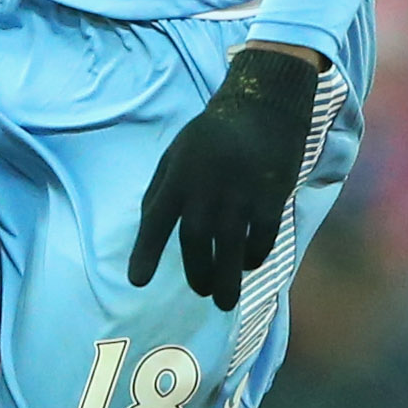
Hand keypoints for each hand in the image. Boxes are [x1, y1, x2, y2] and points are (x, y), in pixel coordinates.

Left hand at [131, 44, 323, 308]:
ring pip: (230, 247)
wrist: (263, 107)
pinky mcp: (270, 197)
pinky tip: (249, 263)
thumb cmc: (214, 135)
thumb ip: (161, 188)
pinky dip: (255, 256)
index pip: (155, 220)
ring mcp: (240, 194)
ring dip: (227, 278)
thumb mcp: (176, 153)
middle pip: (196, 241)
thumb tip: (147, 226)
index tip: (137, 281)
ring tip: (225, 300)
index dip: (145, 252)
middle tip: (202, 291)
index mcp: (179, 176)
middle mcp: (206, 188)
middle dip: (198, 273)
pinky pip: (262, 237)